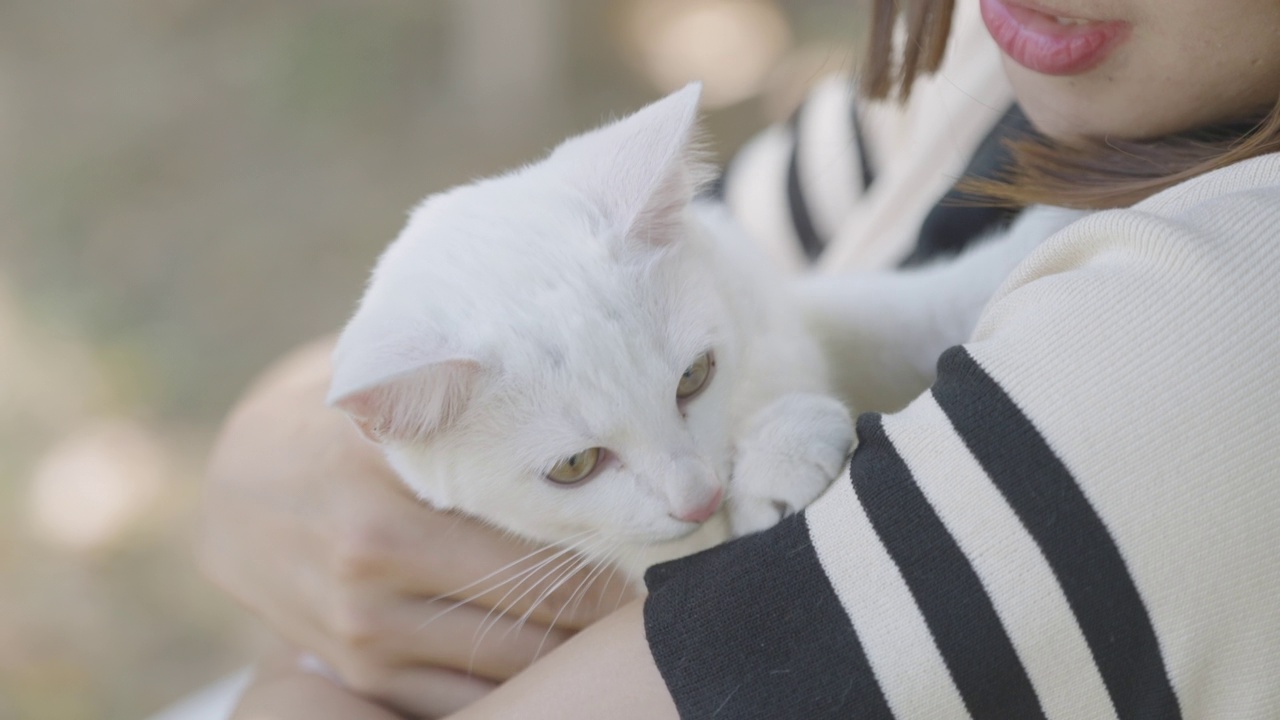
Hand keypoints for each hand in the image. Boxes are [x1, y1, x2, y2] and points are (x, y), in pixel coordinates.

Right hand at [201, 338, 637, 717]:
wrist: (233, 488)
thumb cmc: (343, 424)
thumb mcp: (397, 398)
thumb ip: (474, 410)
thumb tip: (593, 404)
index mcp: (393, 489)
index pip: (540, 536)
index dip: (618, 543)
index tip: (670, 535)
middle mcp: (376, 569)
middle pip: (539, 608)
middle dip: (610, 603)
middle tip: (668, 583)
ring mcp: (365, 632)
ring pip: (513, 665)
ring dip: (575, 651)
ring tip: (628, 625)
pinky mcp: (359, 671)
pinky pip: (464, 702)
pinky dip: (521, 686)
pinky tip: (560, 658)